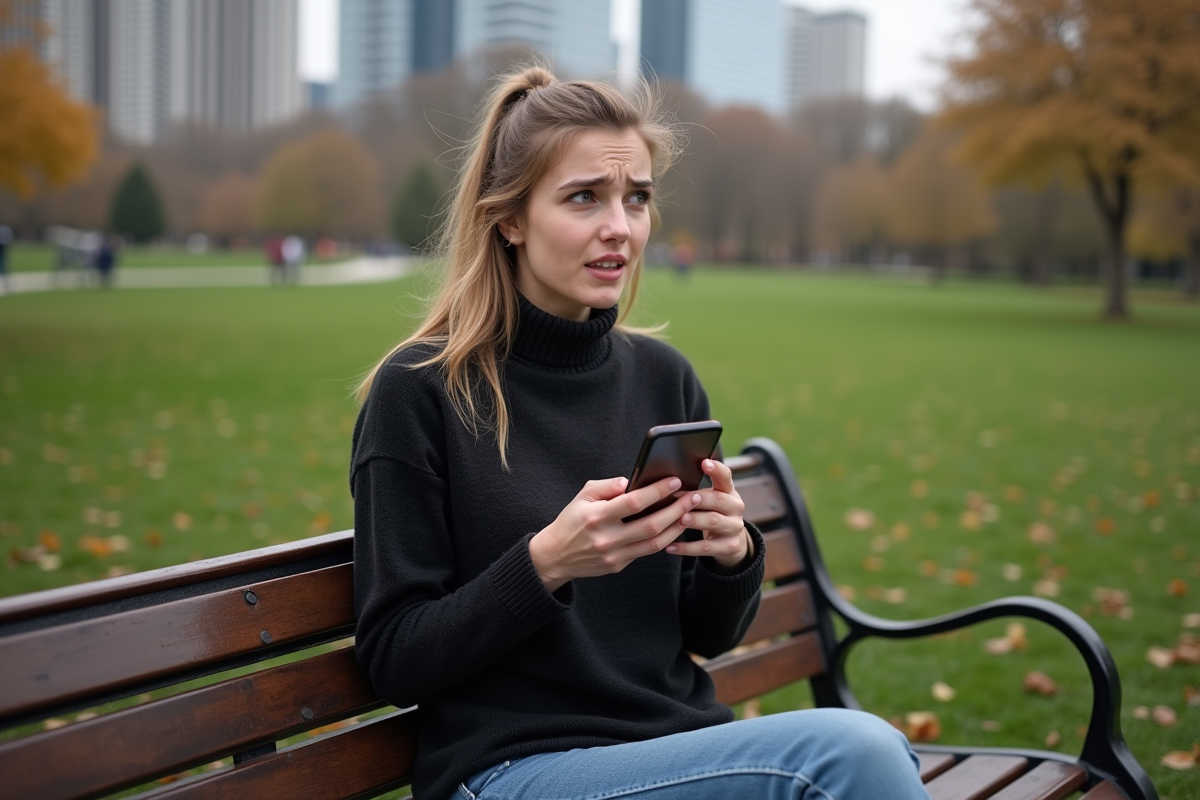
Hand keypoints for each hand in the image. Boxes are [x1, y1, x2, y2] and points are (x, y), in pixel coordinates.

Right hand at [529, 475, 695, 591]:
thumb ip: (608, 486)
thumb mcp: (583, 496)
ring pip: (654, 542)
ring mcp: (614, 555)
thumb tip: (633, 481)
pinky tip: (674, 528)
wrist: (555, 555)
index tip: (675, 481)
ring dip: (676, 527)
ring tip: (689, 513)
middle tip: (692, 497)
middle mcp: (606, 538)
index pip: (634, 502)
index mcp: (597, 516)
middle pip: (651, 524)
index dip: (657, 491)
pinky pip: (646, 552)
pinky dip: (664, 539)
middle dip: (676, 510)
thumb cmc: (571, 520)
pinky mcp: (618, 566)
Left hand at [665, 459, 751, 569]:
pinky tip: (670, 547)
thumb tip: (665, 482)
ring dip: (695, 520)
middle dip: (699, 498)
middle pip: (718, 499)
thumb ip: (695, 490)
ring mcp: (734, 527)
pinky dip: (687, 548)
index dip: (716, 469)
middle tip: (682, 497)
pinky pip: (706, 548)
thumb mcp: (710, 500)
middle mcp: (735, 507)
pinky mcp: (729, 546)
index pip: (725, 476)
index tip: (704, 462)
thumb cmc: (710, 513)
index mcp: (728, 491)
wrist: (731, 542)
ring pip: (714, 522)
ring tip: (679, 519)